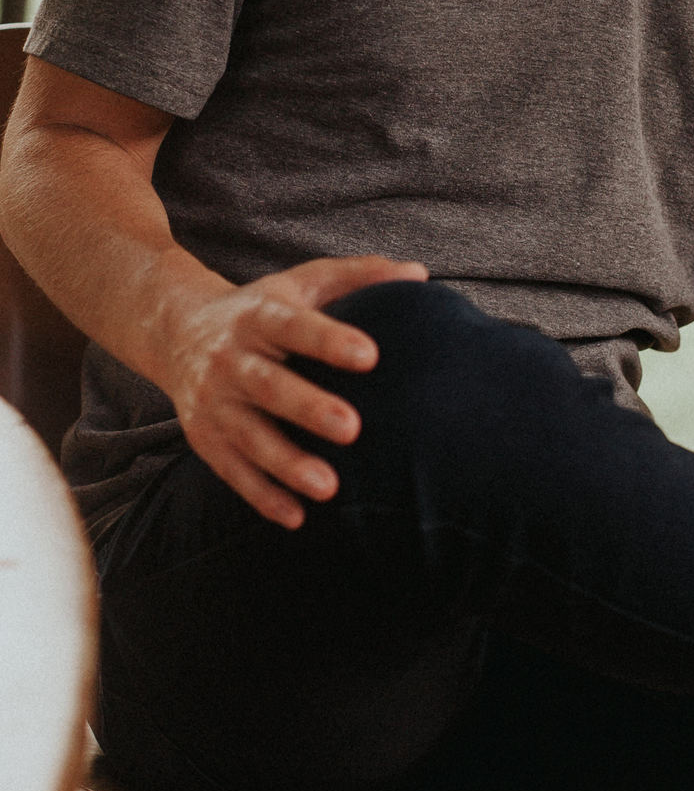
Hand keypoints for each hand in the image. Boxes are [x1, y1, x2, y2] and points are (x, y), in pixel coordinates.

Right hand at [161, 254, 427, 528]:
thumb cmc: (262, 307)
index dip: (329, 340)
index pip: (295, 326)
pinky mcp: (205, 436)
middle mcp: (230, 358)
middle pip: (269, 386)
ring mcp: (214, 401)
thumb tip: (419, 274)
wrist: (176, 330)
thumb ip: (359, 276)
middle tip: (353, 428)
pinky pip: (232, 470)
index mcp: (258, 316)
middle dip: (308, 408)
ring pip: (249, 436)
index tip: (370, 355)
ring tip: (329, 487)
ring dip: (287, 464)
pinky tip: (296, 516)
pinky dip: (262, 495)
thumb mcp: (302, 282)